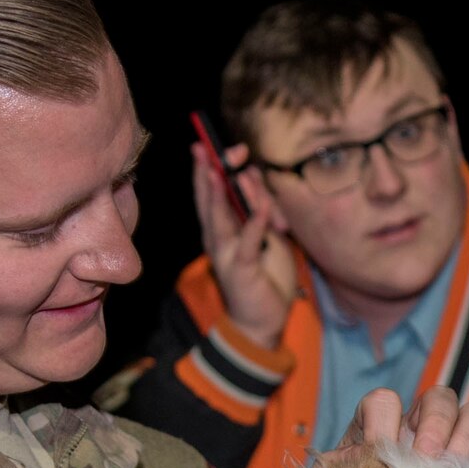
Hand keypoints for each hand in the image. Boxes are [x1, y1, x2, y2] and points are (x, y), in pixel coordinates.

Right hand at [193, 141, 295, 348]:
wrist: (264, 320)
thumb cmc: (265, 275)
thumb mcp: (266, 235)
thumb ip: (260, 208)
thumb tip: (254, 178)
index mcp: (221, 229)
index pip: (212, 193)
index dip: (213, 168)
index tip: (224, 147)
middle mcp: (217, 239)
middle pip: (207, 200)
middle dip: (205, 172)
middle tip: (202, 147)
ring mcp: (227, 254)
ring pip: (220, 219)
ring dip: (217, 193)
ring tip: (214, 170)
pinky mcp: (243, 269)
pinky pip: (249, 242)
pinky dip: (255, 223)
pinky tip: (261, 205)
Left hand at [337, 385, 468, 459]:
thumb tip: (350, 464)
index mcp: (376, 425)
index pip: (383, 402)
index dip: (382, 423)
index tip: (375, 452)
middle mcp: (415, 427)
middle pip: (438, 397)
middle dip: (435, 424)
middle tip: (426, 457)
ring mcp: (447, 443)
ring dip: (466, 437)